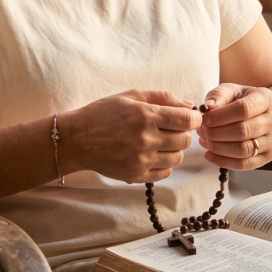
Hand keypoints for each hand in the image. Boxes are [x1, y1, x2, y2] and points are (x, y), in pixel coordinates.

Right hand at [60, 90, 201, 182]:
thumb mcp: (131, 96)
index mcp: (145, 115)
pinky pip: (165, 173)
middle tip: (172, 128)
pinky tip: (153, 154)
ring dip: (174, 149)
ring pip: (177, 158)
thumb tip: (189, 105)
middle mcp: (145, 139)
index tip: (190, 117)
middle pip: (185, 140)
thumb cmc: (103, 113)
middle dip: (184, 132)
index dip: (194, 119)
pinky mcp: (136, 175)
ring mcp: (141, 160)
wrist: (77, 139)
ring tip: (161, 142)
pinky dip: (164, 164)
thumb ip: (162, 97)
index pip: (187, 120)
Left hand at [197, 83, 271, 169]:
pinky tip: (210, 155)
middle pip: (243, 131)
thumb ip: (219, 95)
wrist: (265, 115)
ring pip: (243, 150)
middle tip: (201, 131)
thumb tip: (207, 107)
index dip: (220, 116)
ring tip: (204, 141)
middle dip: (216, 133)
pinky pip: (244, 164)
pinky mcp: (268, 157)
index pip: (243, 109)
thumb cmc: (244, 101)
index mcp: (266, 99)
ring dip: (218, 148)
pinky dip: (223, 161)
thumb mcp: (232, 91)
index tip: (204, 119)